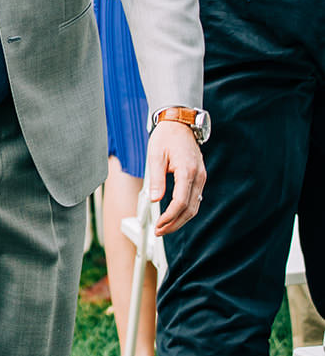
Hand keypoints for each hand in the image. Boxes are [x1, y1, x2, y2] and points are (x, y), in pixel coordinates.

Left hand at [148, 121, 205, 236]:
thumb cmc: (166, 137)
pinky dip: (185, 211)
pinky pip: (195, 199)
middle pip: (190, 209)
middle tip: (159, 232)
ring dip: (180, 220)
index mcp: (187, 171)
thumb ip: (156, 179)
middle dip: (175, 223)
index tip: (159, 224)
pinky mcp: (199, 177)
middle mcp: (198, 176)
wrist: (179, 124)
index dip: (170, 217)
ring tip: (164, 227)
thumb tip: (154, 200)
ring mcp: (201, 177)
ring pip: (194, 206)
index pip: (181, 202)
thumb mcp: (155, 156)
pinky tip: (173, 216)